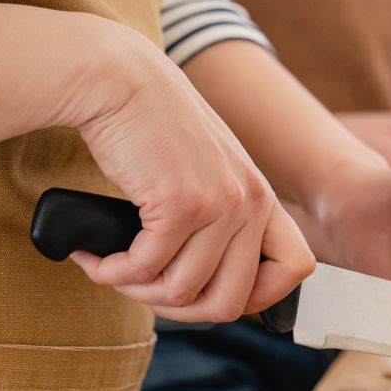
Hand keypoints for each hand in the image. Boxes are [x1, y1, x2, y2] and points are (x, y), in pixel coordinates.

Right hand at [70, 20, 314, 321]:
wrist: (121, 81)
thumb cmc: (154, 130)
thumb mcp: (209, 172)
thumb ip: (222, 216)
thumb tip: (204, 283)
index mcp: (263, 197)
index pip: (296, 268)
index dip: (257, 295)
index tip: (209, 289)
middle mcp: (251, 203)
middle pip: (230, 302)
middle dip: (180, 310)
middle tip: (143, 288)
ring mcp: (219, 205)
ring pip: (182, 292)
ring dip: (136, 290)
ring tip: (111, 268)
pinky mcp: (179, 204)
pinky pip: (144, 269)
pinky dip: (111, 272)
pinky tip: (94, 256)